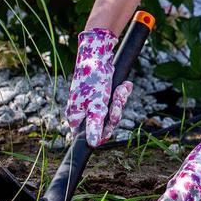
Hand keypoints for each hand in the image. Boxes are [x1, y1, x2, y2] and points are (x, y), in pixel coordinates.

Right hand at [65, 28, 131, 146]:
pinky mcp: (103, 95)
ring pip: (112, 112)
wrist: (99, 55)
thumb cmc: (93, 80)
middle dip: (115, 111)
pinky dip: (121, 93)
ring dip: (120, 100)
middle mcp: (84, 112)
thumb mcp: (96, 106)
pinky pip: (115, 100)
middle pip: (104, 124)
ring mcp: (94, 103)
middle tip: (117, 99)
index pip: (90, 136)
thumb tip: (93, 145)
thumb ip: (95, 126)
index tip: (110, 125)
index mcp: (76, 118)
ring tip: (122, 88)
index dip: (103, 132)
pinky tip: (125, 85)